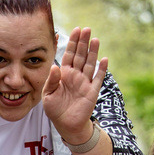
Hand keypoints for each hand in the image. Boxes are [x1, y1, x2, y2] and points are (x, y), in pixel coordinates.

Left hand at [42, 27, 107, 143]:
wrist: (66, 125)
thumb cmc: (55, 109)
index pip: (69, 54)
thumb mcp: (48, 94)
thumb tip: (55, 67)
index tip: (76, 30)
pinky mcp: (92, 92)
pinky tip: (104, 59)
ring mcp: (85, 83)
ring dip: (93, 52)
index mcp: (64, 74)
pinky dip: (101, 70)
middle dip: (83, 43)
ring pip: (90, 64)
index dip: (73, 43)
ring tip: (95, 39)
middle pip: (81, 56)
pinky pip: (97, 79)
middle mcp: (76, 75)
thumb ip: (52, 80)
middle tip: (87, 29)